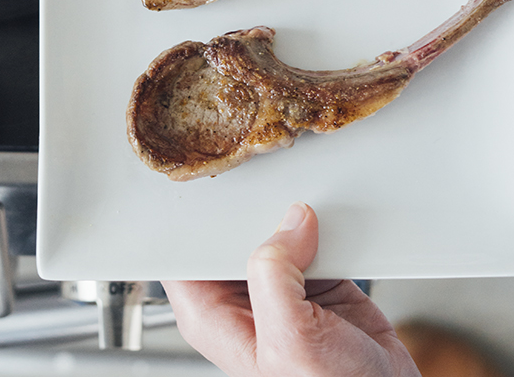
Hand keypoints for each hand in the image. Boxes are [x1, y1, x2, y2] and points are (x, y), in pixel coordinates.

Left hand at [163, 202, 418, 376]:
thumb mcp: (290, 340)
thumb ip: (274, 275)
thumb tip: (291, 220)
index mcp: (211, 314)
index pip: (184, 250)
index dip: (194, 215)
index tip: (210, 180)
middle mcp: (239, 297)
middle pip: (229, 230)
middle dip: (247, 204)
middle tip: (261, 172)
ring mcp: (277, 287)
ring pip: (270, 228)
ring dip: (287, 210)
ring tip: (296, 185)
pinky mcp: (313, 279)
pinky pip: (311, 236)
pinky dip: (322, 224)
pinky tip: (328, 212)